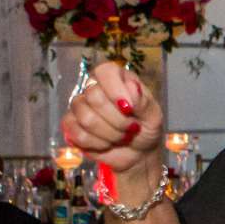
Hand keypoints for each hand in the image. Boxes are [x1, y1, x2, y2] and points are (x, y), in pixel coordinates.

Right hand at [61, 61, 160, 178]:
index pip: (105, 72)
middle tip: (132, 127)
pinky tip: (107, 143)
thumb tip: (132, 87)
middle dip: (118, 120)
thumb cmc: (146, 127)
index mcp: (114, 77)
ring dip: (110, 134)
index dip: (116, 91)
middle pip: (94, 97)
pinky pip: (78, 134)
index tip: (130, 109)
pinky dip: (98, 144)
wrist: (138, 151)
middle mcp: (93, 87)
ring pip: (86, 119)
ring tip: (122, 136)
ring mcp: (79, 106)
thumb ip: (143, 101)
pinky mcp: (71, 125)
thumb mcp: (153, 115)